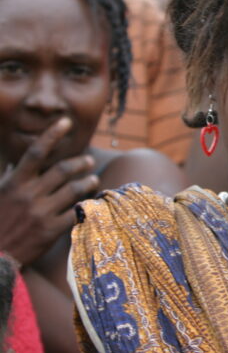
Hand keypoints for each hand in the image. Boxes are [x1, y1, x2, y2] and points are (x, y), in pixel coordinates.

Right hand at [0, 117, 97, 265]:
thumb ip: (8, 177)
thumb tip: (15, 162)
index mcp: (14, 183)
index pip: (36, 152)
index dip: (52, 134)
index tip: (66, 121)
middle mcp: (29, 194)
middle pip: (62, 169)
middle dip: (80, 162)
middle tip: (88, 160)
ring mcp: (41, 212)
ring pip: (74, 190)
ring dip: (87, 182)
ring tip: (93, 179)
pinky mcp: (51, 230)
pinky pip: (76, 213)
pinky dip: (87, 206)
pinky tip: (94, 202)